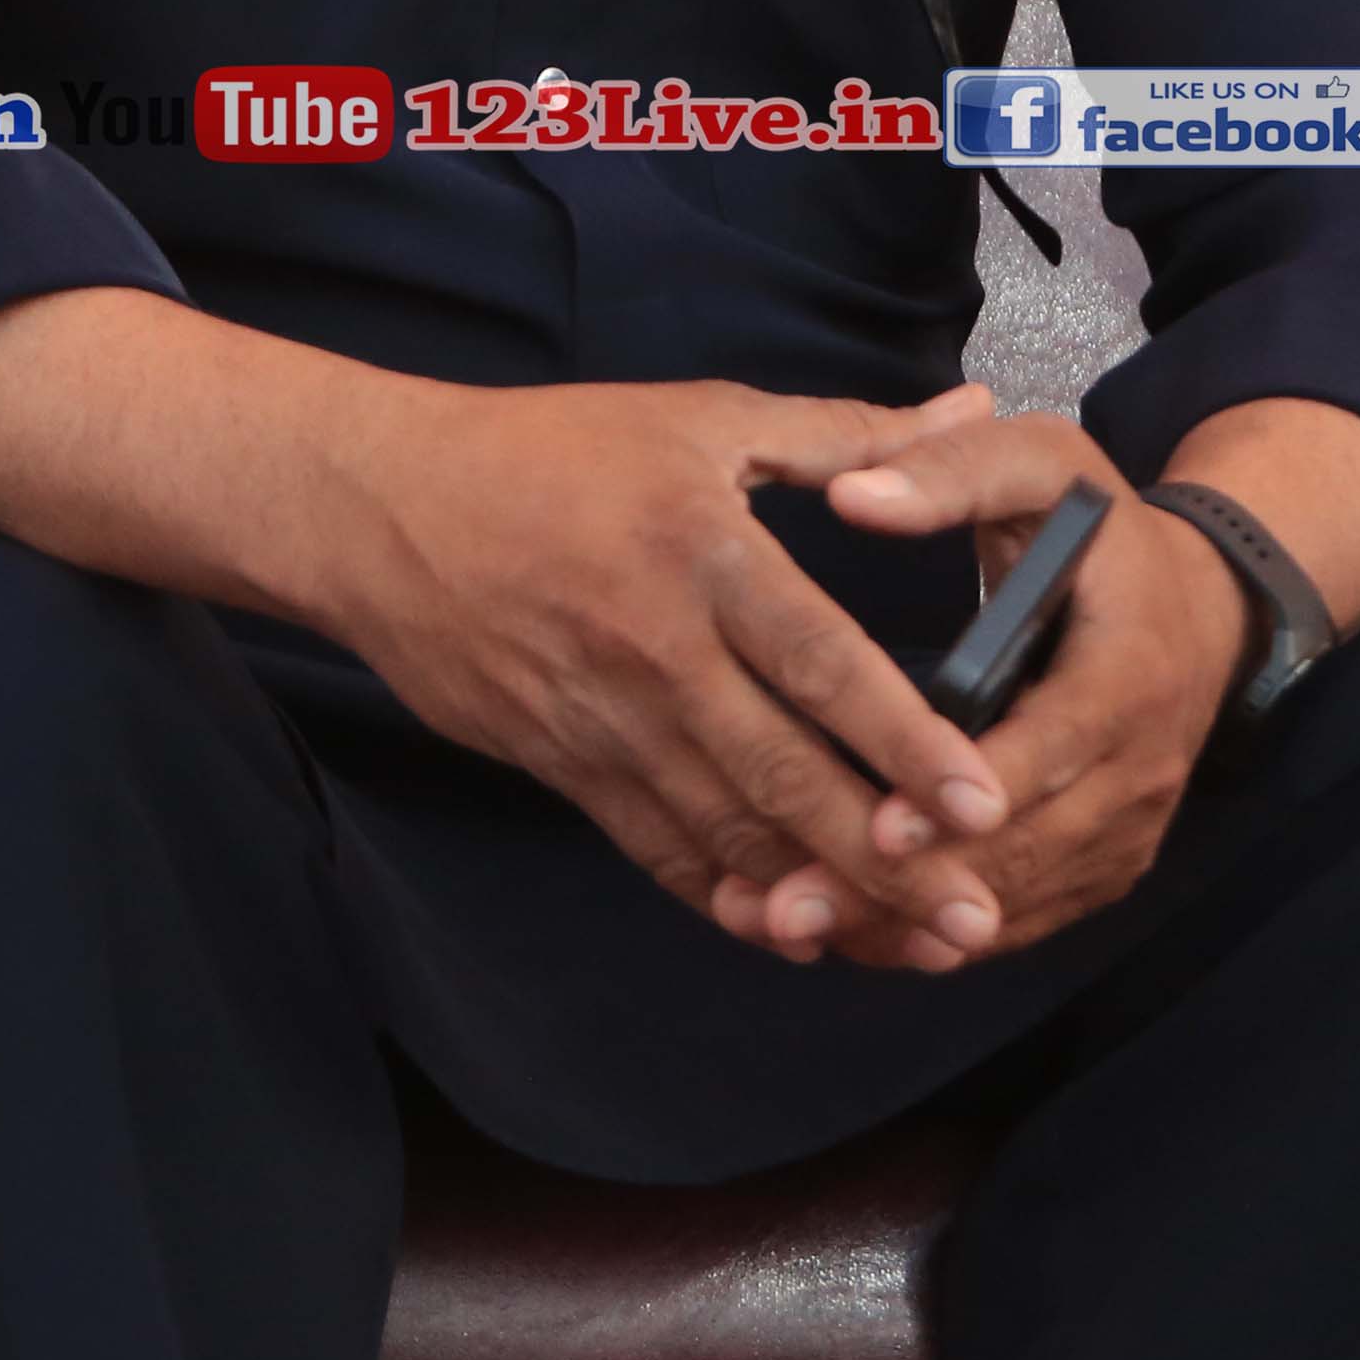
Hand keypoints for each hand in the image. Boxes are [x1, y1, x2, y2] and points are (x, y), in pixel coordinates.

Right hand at [298, 373, 1029, 968]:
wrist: (377, 509)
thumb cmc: (547, 451)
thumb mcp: (698, 417)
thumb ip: (845, 432)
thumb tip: (968, 411)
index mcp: (701, 552)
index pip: (821, 662)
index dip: (905, 741)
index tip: (983, 806)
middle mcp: (656, 649)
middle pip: (784, 772)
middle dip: (888, 857)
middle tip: (975, 922)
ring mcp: (602, 718)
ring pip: (726, 828)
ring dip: (823, 896)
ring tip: (914, 947)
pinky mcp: (560, 763)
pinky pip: (655, 846)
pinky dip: (724, 896)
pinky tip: (792, 931)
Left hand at [813, 416, 1247, 971]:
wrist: (1201, 608)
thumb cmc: (1101, 530)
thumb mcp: (1043, 463)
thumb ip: (952, 470)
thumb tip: (851, 495)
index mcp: (1129, 674)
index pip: (1050, 751)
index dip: (964, 796)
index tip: (877, 826)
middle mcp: (1139, 772)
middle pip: (1019, 853)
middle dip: (904, 885)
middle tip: (787, 903)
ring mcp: (1124, 833)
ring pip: (1009, 903)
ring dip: (899, 924)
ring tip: (785, 925)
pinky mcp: (1099, 868)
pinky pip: (1015, 919)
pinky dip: (927, 933)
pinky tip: (836, 935)